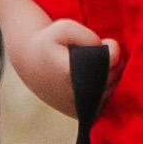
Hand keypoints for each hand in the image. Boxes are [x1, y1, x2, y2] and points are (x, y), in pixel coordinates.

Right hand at [0, 0, 115, 111]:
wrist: (28, 62)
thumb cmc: (49, 41)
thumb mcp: (65, 28)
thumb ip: (89, 37)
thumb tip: (113, 54)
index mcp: (70, 72)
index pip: (111, 62)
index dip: (112, 50)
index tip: (105, 42)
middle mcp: (74, 95)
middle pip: (113, 79)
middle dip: (113, 64)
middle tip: (101, 53)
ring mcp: (77, 109)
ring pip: (110, 93)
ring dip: (110, 78)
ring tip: (97, 64)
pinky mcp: (79, 115)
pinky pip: (103, 104)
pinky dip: (103, 91)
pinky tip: (94, 78)